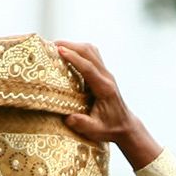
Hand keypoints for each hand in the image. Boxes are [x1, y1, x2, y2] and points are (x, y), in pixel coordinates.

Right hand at [55, 41, 162, 168]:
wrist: (126, 125)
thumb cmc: (111, 128)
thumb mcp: (97, 131)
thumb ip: (83, 125)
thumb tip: (69, 118)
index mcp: (105, 89)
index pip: (89, 68)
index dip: (74, 58)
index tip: (59, 50)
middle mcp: (107, 77)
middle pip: (90, 53)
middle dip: (70, 46)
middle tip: (50, 45)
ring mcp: (106, 73)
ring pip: (91, 51)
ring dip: (74, 45)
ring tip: (56, 47)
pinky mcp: (103, 73)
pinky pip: (91, 55)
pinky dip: (78, 50)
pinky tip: (67, 53)